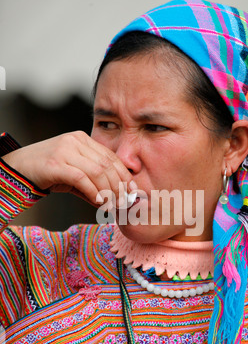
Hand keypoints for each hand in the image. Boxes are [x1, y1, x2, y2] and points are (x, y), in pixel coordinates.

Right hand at [2, 131, 133, 205]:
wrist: (18, 168)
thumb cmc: (47, 172)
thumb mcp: (73, 175)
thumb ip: (92, 184)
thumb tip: (111, 200)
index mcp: (82, 139)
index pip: (110, 157)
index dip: (124, 175)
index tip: (133, 191)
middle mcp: (75, 141)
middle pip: (107, 164)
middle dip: (119, 185)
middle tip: (124, 202)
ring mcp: (64, 150)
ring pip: (97, 171)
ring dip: (108, 191)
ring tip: (113, 204)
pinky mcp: (55, 163)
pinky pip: (81, 178)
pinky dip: (93, 191)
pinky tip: (99, 201)